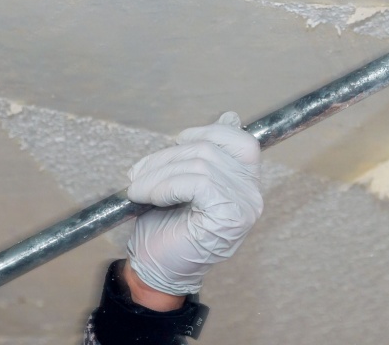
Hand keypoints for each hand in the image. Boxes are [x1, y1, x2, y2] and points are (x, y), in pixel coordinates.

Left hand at [124, 112, 263, 298]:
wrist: (155, 270)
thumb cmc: (167, 230)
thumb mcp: (185, 182)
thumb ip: (204, 155)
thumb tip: (229, 116)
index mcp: (245, 184)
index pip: (242, 142)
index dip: (209, 132)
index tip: (177, 140)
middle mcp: (251, 194)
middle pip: (211, 150)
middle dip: (166, 156)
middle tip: (137, 173)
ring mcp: (244, 206)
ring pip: (200, 164)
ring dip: (159, 172)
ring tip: (137, 187)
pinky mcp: (229, 217)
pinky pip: (197, 183)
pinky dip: (164, 185)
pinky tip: (147, 196)